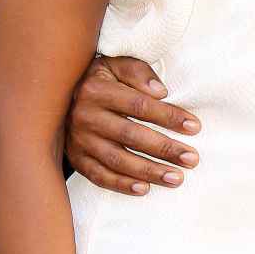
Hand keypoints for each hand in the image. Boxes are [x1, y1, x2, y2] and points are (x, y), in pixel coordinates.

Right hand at [66, 55, 200, 195]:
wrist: (59, 96)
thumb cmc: (101, 80)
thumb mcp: (115, 65)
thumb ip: (137, 71)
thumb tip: (161, 92)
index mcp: (96, 90)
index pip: (139, 105)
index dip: (168, 116)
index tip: (195, 127)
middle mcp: (84, 116)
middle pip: (130, 135)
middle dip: (164, 149)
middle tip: (191, 159)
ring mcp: (78, 140)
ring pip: (117, 160)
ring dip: (148, 171)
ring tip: (176, 178)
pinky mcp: (76, 158)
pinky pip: (99, 176)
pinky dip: (122, 184)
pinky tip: (145, 189)